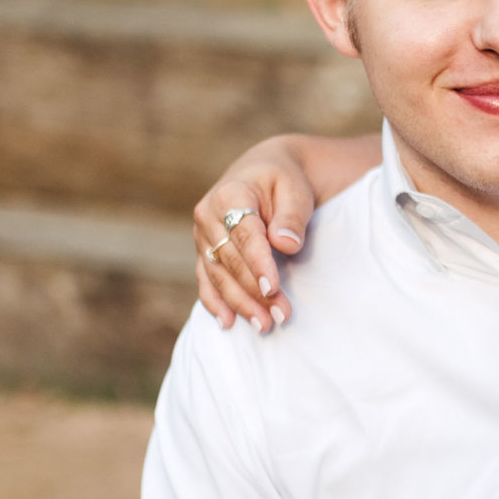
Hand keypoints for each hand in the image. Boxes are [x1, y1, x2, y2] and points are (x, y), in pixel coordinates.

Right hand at [195, 136, 314, 333]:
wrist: (264, 173)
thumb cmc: (284, 181)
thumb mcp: (296, 190)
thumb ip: (292, 215)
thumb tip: (286, 243)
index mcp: (230, 194)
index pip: (244, 235)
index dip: (257, 264)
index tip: (272, 289)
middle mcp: (208, 216)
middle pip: (230, 261)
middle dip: (254, 292)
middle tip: (281, 316)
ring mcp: (202, 236)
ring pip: (217, 275)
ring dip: (239, 303)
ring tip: (265, 325)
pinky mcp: (204, 252)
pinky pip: (205, 280)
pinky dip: (214, 303)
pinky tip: (228, 323)